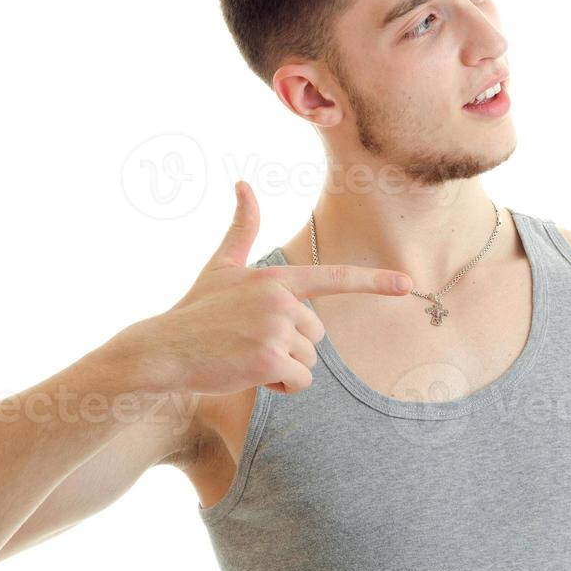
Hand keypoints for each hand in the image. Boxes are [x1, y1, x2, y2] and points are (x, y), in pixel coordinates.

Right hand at [121, 181, 412, 396]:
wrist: (161, 350)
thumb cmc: (195, 310)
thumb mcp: (221, 266)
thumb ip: (241, 228)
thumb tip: (244, 183)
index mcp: (277, 277)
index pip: (335, 278)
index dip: (375, 282)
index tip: (408, 285)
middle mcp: (282, 299)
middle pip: (317, 335)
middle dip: (290, 346)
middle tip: (249, 342)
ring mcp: (277, 329)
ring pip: (310, 362)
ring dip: (282, 368)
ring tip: (244, 356)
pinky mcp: (271, 360)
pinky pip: (299, 382)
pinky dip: (279, 387)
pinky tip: (246, 374)